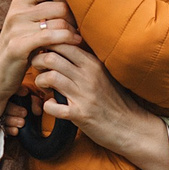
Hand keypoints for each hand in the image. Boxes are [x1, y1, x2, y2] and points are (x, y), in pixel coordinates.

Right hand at [0, 0, 80, 121]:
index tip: (74, 12)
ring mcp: (16, 28)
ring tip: (78, 39)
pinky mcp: (18, 46)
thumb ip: (44, 11)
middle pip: (60, 6)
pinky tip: (75, 44)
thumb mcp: (29, 26)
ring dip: (72, 32)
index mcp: (20, 2)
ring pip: (58, 22)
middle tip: (79, 30)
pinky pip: (50, 37)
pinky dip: (66, 40)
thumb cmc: (20, 50)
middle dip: (74, 19)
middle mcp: (16, 11)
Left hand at [27, 46, 168, 169]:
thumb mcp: (103, 74)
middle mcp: (88, 76)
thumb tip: (65, 47)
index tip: (44, 53)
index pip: (63, 42)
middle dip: (37, 61)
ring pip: (49, 77)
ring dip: (40, 81)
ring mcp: (84, 95)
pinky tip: (52, 105)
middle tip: (38, 68)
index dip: (47, 45)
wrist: (131, 126)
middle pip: (51, 56)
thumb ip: (86, 61)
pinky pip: (52, 107)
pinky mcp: (80, 115)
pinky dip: (47, 106)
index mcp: (93, 63)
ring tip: (44, 86)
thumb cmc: (114, 100)